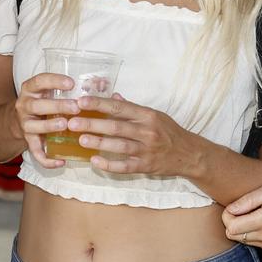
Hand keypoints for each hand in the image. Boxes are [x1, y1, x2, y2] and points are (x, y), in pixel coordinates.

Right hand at [15, 73, 80, 168]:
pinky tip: (61, 162)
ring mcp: (25, 124)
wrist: (24, 118)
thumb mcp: (54, 90)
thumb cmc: (47, 100)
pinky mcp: (28, 141)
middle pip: (37, 105)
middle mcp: (25, 105)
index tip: (71, 83)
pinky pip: (35, 152)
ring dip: (49, 126)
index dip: (54, 81)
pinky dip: (47, 159)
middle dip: (57, 106)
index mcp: (31, 89)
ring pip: (33, 126)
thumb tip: (102, 84)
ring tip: (65, 125)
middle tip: (75, 107)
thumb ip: (76, 87)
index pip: (39, 81)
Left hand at [71, 93, 204, 175]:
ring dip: (99, 142)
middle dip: (93, 123)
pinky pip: (125, 166)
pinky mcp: (146, 166)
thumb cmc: (169, 132)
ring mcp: (147, 149)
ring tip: (80, 139)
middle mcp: (147, 131)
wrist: (189, 154)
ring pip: (119, 145)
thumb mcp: (155, 115)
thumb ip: (132, 107)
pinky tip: (95, 161)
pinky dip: (109, 165)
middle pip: (116, 126)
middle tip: (72, 121)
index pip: (120, 106)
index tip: (81, 101)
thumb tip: (113, 95)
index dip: (100, 103)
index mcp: (148, 115)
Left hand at [222, 183, 261, 252]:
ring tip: (255, 214)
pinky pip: (254, 243)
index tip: (235, 206)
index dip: (228, 216)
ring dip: (243, 228)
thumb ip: (247, 200)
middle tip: (243, 209)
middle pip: (234, 236)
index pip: (232, 227)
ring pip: (243, 241)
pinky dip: (253, 234)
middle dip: (233, 222)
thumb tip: (230, 209)